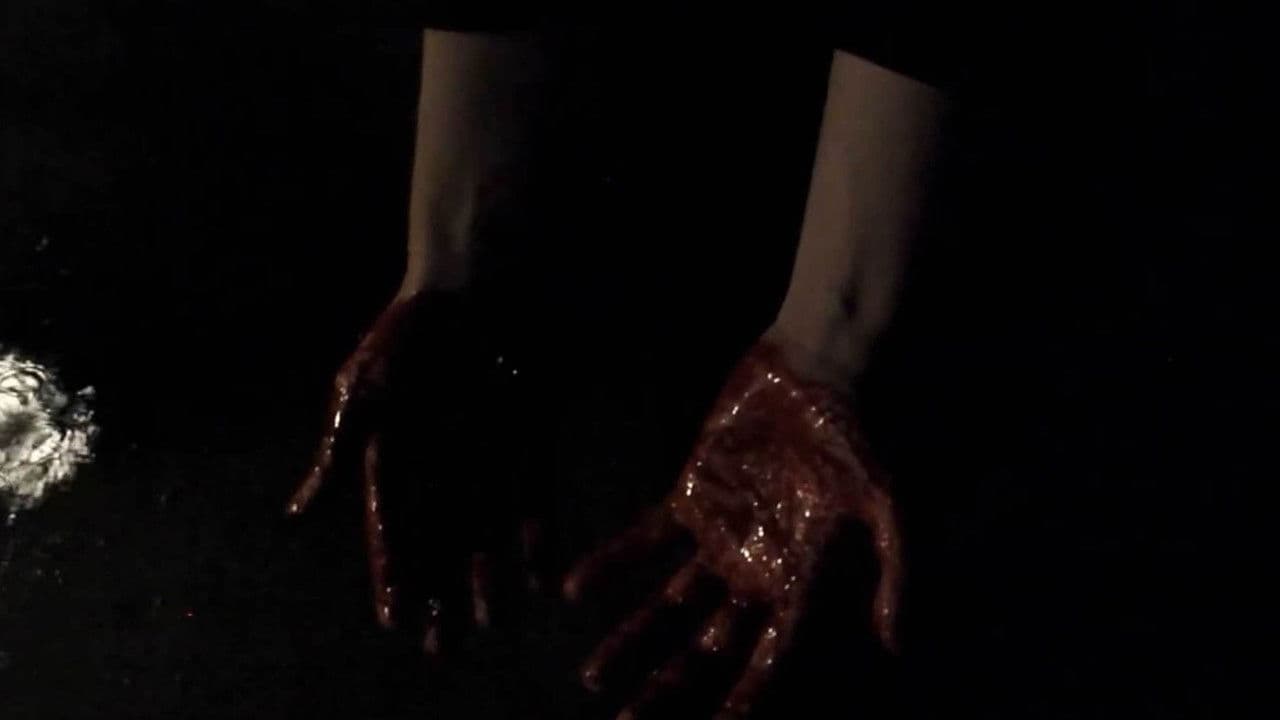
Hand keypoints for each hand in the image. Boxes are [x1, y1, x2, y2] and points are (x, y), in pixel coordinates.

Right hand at [286, 292, 542, 652]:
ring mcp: (487, 459)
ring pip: (487, 534)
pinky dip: (537, 537)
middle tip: (443, 647)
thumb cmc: (410, 334)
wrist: (478, 285)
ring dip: (488, 579)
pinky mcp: (528, 444)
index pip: (391, 530)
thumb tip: (296, 515)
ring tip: (488, 623)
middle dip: (441, 595)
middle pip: (441, 545)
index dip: (393, 575)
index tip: (396, 621)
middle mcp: (441, 468)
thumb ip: (337, 456)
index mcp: (394, 459)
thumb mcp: (361, 393)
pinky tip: (539, 574)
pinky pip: (533, 501)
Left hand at [564, 340, 901, 718]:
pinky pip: (643, 540)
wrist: (809, 376)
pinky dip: (611, 564)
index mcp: (797, 581)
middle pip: (705, 644)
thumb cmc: (850, 442)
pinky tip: (574, 589)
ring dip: (631, 636)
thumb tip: (893, 645)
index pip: (767, 657)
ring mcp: (716, 536)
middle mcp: (752, 570)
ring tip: (592, 674)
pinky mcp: (687, 498)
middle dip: (668, 685)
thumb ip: (891, 573)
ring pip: (667, 601)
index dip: (743, 699)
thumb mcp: (884, 507)